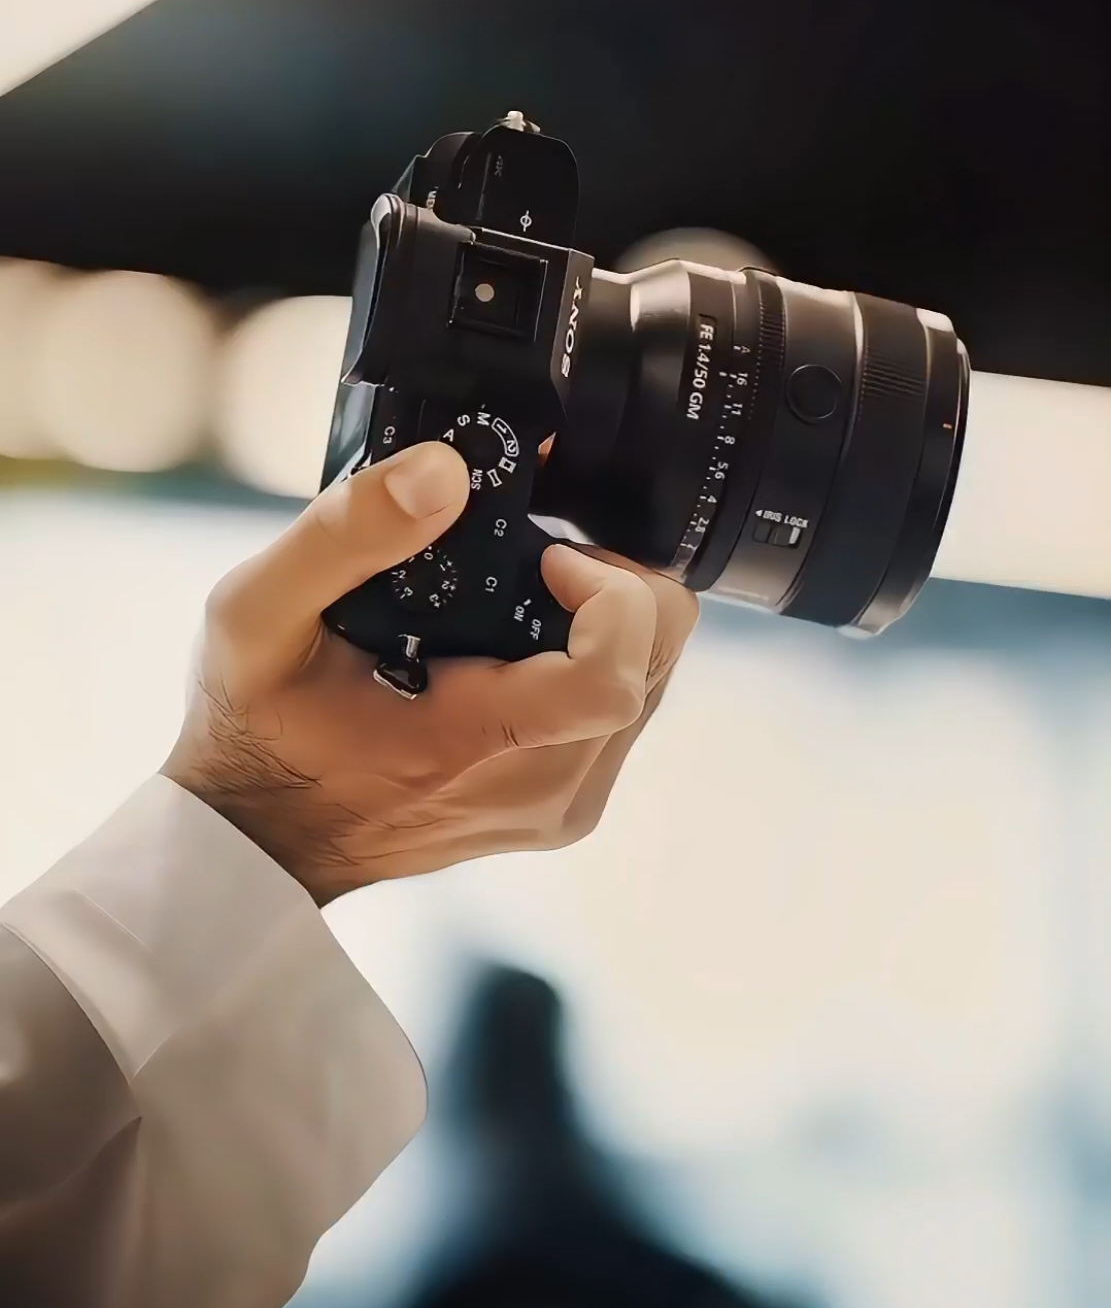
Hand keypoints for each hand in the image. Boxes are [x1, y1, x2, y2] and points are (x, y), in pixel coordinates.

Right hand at [162, 441, 697, 903]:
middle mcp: (541, 790)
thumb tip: (446, 470)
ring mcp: (560, 806)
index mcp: (474, 746)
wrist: (257, 837)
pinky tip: (521, 640)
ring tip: (520, 594)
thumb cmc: (257, 723)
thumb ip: (345, 533)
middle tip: (534, 555)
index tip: (544, 553)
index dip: (607, 590)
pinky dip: (598, 656)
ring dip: (609, 618)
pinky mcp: (564, 809)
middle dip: (615, 583)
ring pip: (654, 678)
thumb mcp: (256, 613)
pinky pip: (627, 709)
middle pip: (657, 658)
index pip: (614, 674)